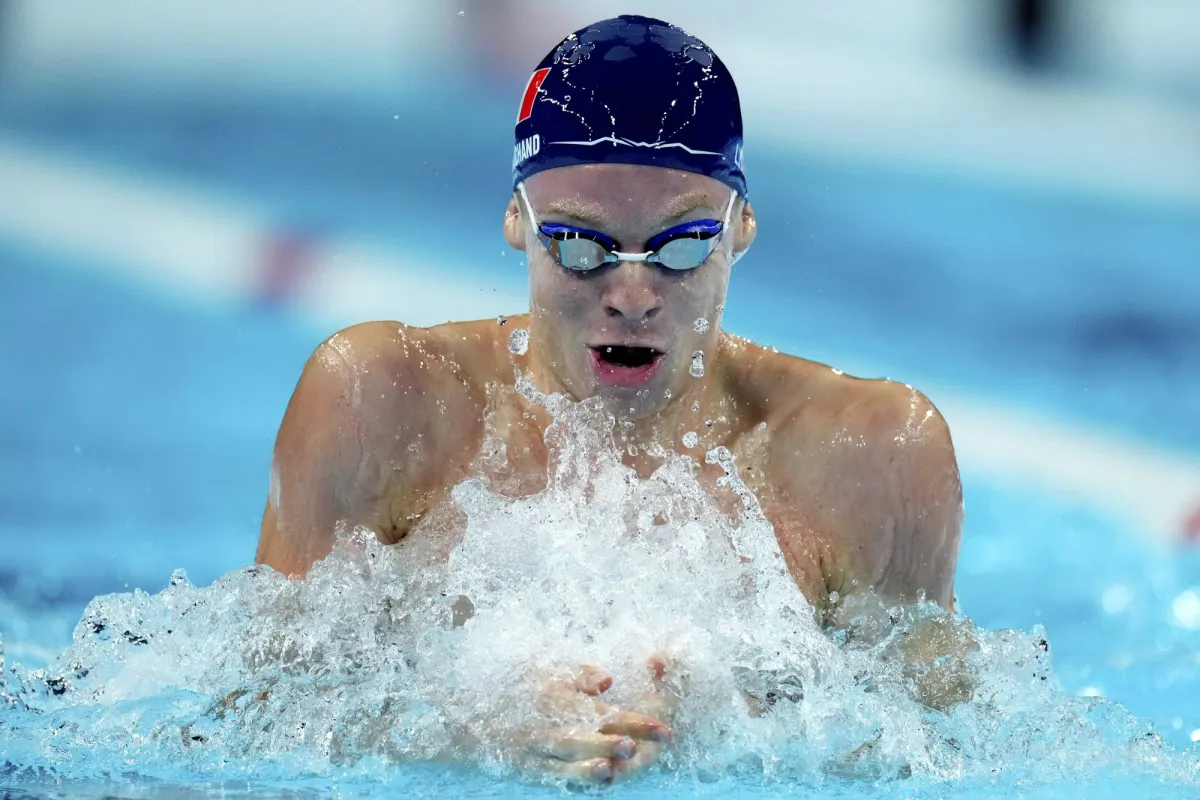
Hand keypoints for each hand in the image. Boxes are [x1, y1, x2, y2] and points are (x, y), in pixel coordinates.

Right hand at [511, 656, 675, 784]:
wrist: (473, 720)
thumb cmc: (515, 690)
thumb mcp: (545, 671)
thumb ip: (579, 676)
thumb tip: (608, 681)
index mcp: (561, 701)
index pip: (605, 712)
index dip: (635, 721)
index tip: (664, 730)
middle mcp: (551, 726)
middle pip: (589, 733)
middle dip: (616, 740)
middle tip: (641, 745)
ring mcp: (539, 751)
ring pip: (568, 756)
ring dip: (592, 760)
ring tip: (613, 764)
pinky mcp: (531, 771)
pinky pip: (556, 777)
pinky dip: (576, 781)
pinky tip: (598, 784)